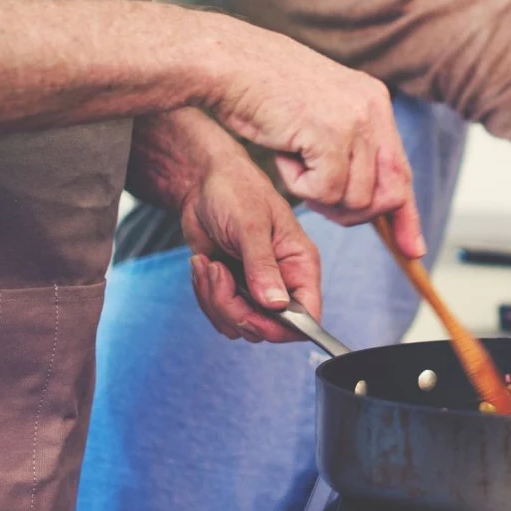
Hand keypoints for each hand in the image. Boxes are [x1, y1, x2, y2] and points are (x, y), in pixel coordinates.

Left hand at [181, 149, 320, 343]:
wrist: (204, 183)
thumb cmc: (237, 192)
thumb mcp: (251, 225)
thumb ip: (263, 266)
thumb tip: (277, 305)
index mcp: (300, 265)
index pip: (307, 315)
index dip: (282, 327)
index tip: (249, 315)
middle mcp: (283, 282)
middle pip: (268, 327)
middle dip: (235, 309)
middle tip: (217, 273)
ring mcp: (256, 288)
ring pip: (239, 324)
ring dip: (215, 300)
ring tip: (208, 264)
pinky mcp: (232, 289)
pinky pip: (219, 314)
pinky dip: (205, 294)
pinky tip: (203, 265)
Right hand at [198, 14, 424, 257]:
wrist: (225, 61)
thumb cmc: (259, 90)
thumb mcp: (318, 115)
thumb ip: (350, 148)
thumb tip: (374, 201)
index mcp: (374, 100)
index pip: (402, 170)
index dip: (407, 214)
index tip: (412, 248)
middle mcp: (373, 108)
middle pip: (388, 194)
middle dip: (353, 212)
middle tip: (313, 192)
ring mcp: (355, 120)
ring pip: (355, 199)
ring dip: (317, 194)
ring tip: (291, 157)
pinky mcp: (331, 134)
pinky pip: (326, 192)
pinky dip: (299, 186)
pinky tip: (283, 154)